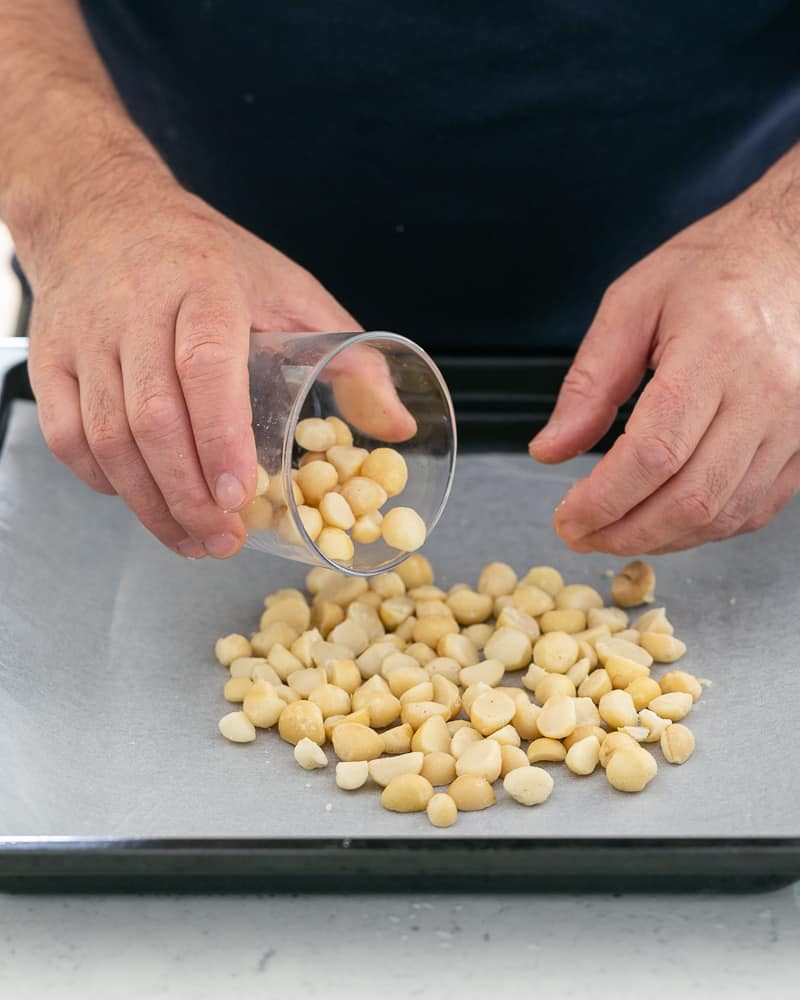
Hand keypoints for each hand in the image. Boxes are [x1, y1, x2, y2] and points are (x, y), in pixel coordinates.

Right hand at [26, 165, 362, 557]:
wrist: (104, 211)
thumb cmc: (208, 259)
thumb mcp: (290, 289)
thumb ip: (350, 356)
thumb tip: (399, 427)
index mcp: (205, 284)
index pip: (205, 366)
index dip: (221, 436)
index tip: (240, 493)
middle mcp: (135, 308)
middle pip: (152, 418)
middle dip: (188, 495)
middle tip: (225, 540)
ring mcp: (85, 336)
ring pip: (105, 437)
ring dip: (150, 503)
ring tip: (192, 539)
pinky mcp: (49, 359)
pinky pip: (66, 437)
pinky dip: (103, 482)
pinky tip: (143, 502)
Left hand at [530, 154, 799, 554]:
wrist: (799, 250)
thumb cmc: (717, 267)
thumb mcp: (633, 302)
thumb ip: (590, 381)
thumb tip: (550, 450)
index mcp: (717, 348)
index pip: (654, 453)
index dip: (604, 500)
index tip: (566, 518)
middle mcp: (766, 392)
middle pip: (692, 497)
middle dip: (626, 532)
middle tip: (582, 535)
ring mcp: (795, 422)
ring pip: (725, 513)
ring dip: (663, 539)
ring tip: (616, 532)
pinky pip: (756, 508)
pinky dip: (705, 528)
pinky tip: (666, 521)